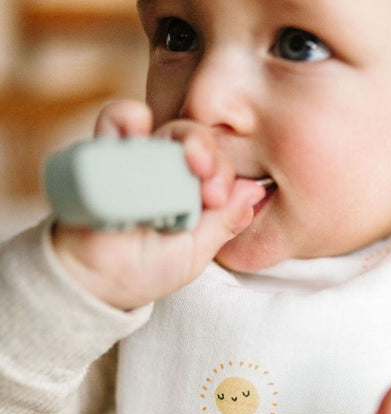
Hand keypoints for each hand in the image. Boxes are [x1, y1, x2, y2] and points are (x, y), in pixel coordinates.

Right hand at [52, 100, 264, 309]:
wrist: (97, 280)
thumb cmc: (149, 269)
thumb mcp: (196, 251)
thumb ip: (223, 222)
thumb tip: (254, 191)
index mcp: (196, 193)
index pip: (220, 168)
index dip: (224, 174)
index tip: (218, 197)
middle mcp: (172, 173)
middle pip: (199, 144)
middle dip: (209, 154)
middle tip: (206, 179)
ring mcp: (141, 161)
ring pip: (168, 131)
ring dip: (182, 138)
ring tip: (186, 158)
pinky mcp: (106, 153)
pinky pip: (117, 124)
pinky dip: (126, 118)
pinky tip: (138, 127)